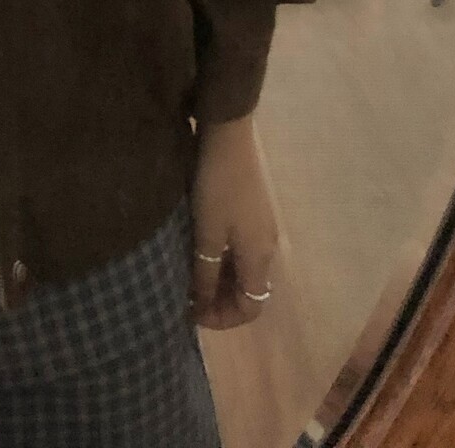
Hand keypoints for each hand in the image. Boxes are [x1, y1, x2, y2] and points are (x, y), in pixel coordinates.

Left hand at [188, 114, 279, 329]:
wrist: (229, 136)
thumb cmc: (216, 186)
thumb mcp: (206, 233)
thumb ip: (205, 273)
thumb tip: (201, 304)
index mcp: (259, 257)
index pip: (251, 308)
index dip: (223, 318)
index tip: (193, 312)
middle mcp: (267, 247)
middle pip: (249, 291)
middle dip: (220, 301)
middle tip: (188, 298)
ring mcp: (262, 228)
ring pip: (244, 270)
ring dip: (220, 280)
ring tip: (190, 277)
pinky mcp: (254, 212)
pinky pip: (242, 250)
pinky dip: (223, 260)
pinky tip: (201, 251)